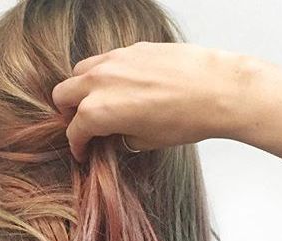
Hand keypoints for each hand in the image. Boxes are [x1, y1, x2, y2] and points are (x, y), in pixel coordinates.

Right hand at [51, 41, 256, 161]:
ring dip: (82, 88)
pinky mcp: (132, 48)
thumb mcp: (146, 141)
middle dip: (68, 112)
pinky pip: (106, 60)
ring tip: (100, 102)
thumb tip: (114, 135)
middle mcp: (99, 81)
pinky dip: (105, 74)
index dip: (77, 146)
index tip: (83, 151)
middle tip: (83, 125)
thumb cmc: (185, 119)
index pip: (75, 130)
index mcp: (98, 111)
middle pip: (63, 94)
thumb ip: (120, 137)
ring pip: (80, 71)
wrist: (218, 89)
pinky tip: (124, 86)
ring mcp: (114, 60)